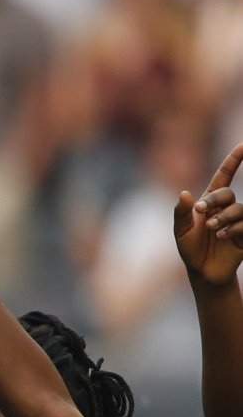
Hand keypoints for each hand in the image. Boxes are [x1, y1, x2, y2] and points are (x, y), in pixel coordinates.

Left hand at [174, 141, 242, 287]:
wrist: (201, 271)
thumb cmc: (190, 248)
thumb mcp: (180, 230)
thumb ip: (181, 212)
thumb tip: (184, 193)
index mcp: (210, 202)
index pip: (224, 176)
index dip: (234, 160)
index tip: (242, 145)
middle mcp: (226, 208)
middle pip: (228, 194)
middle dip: (215, 200)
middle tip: (201, 211)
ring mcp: (238, 221)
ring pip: (239, 209)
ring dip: (223, 217)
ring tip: (211, 228)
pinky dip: (233, 229)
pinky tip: (221, 236)